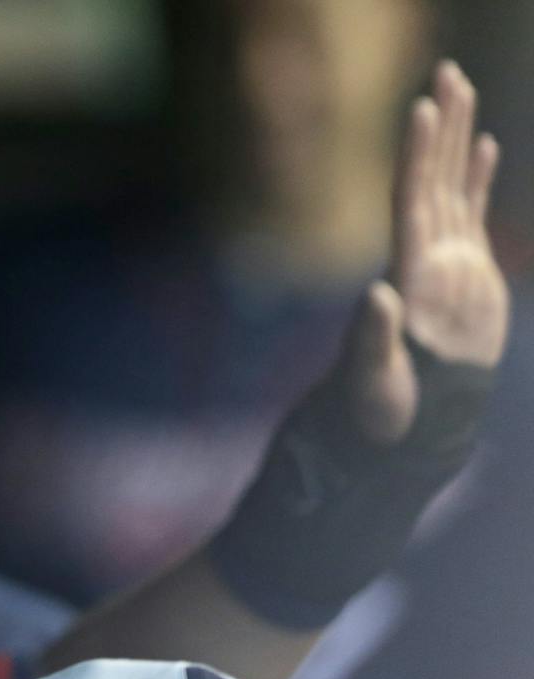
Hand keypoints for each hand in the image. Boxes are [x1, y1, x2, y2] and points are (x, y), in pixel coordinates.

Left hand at [349, 60, 505, 445]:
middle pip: (431, 180)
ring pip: (450, 187)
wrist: (400, 430)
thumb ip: (373, 342)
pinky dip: (475, 179)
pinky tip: (481, 146)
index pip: (411, 203)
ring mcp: (443, 263)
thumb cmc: (381, 416)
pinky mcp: (462, 274)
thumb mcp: (375, 385)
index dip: (417, 158)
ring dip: (456, 140)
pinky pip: (470, 214)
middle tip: (445, 72)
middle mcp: (421, 259)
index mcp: (406, 277)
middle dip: (439, 128)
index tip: (421, 110)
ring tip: (459, 88)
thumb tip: (376, 294)